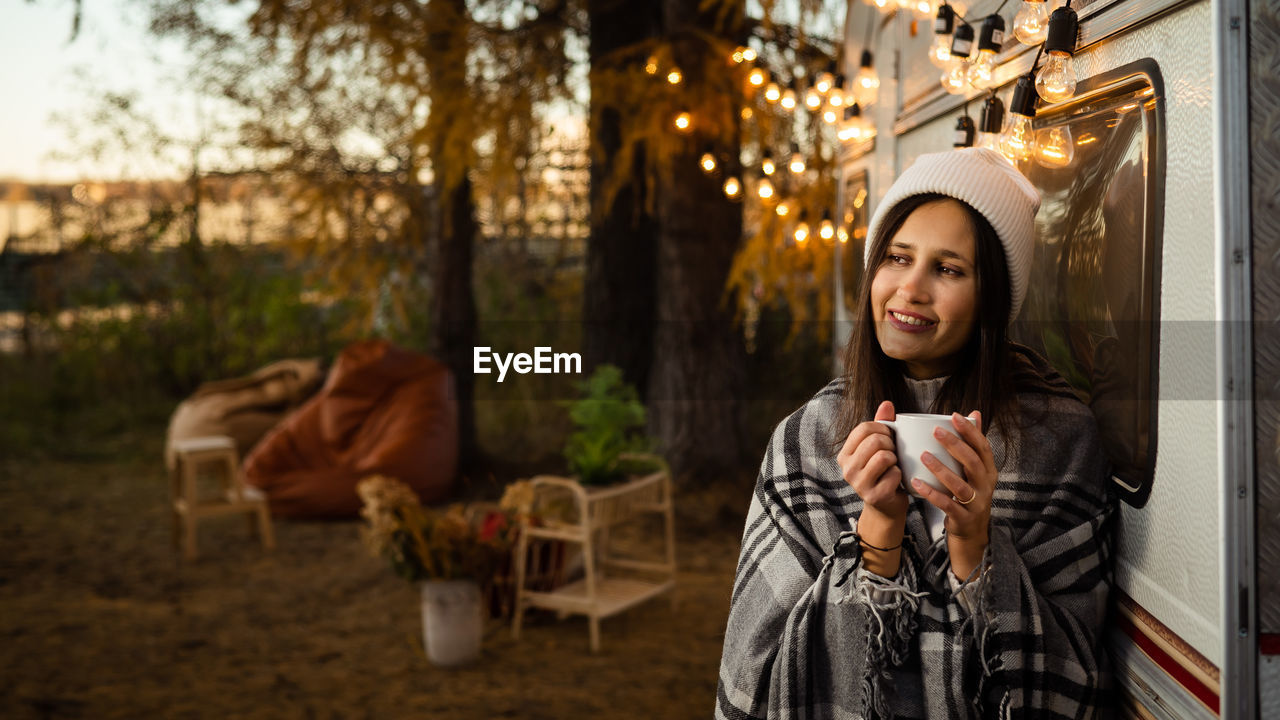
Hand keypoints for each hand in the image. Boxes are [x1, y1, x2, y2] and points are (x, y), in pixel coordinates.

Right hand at [837, 400, 908, 521]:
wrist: (886, 507)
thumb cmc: (883, 473)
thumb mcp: (879, 448)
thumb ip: (881, 425)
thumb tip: (887, 403)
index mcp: (845, 454)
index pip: (864, 428)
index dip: (883, 429)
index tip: (888, 438)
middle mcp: (847, 469)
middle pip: (875, 441)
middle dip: (891, 444)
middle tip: (893, 453)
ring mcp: (859, 484)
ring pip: (885, 456)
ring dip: (896, 459)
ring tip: (894, 465)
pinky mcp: (874, 496)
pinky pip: (894, 474)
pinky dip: (901, 475)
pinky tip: (897, 481)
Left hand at [909, 411, 995, 579]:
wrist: (972, 531)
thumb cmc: (969, 494)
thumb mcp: (975, 470)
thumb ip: (973, 444)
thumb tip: (974, 413)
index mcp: (988, 471)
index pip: (983, 447)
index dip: (971, 431)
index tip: (954, 416)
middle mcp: (985, 486)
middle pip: (973, 463)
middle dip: (956, 445)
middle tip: (936, 431)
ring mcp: (976, 503)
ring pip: (960, 484)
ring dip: (941, 469)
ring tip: (924, 455)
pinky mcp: (963, 517)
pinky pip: (947, 504)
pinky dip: (932, 493)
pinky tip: (916, 483)